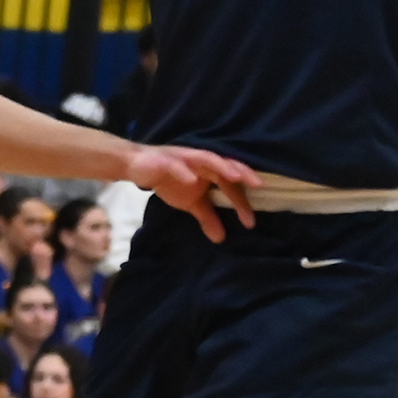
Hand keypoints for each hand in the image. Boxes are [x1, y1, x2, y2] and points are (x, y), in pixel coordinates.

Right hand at [126, 143, 258, 243]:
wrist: (137, 165)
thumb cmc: (170, 179)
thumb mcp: (191, 202)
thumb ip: (207, 217)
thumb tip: (221, 238)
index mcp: (210, 170)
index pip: (231, 184)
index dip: (242, 201)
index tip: (251, 221)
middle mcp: (202, 161)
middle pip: (226, 165)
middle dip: (242, 174)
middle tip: (259, 186)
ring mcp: (185, 158)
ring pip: (207, 159)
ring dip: (221, 166)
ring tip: (234, 176)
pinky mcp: (166, 160)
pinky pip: (177, 165)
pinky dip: (184, 171)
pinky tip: (191, 179)